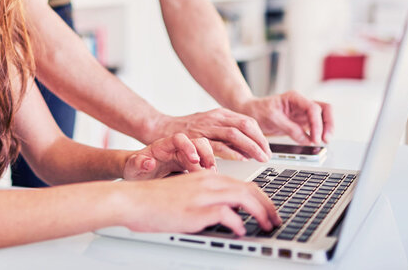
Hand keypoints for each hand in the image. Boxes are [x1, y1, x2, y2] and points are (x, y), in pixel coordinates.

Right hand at [122, 171, 280, 234]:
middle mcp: (207, 182)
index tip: (269, 209)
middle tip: (275, 219)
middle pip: (249, 189)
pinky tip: (240, 230)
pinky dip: (238, 223)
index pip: (243, 183)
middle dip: (268, 205)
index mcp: (206, 177)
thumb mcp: (185, 193)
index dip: (261, 197)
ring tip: (267, 225)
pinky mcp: (195, 209)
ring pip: (244, 197)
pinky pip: (226, 214)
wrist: (132, 199)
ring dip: (260, 213)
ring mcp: (202, 195)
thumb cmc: (153, 200)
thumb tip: (225, 212)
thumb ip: (205, 198)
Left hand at [124, 133, 215, 179]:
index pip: (179, 139)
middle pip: (197, 143)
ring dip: (210, 162)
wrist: (136, 173)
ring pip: (203, 152)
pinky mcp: (188, 166)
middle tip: (210, 169)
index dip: (188, 146)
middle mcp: (176, 149)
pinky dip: (208, 170)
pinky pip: (203, 164)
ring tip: (213, 175)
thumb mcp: (132, 167)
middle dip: (206, 154)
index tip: (194, 159)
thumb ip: (138, 163)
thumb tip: (149, 162)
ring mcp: (184, 156)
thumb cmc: (134, 168)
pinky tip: (210, 180)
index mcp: (162, 146)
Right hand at [155, 108, 270, 161]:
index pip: (248, 121)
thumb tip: (249, 148)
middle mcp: (214, 118)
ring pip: (234, 133)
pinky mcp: (195, 137)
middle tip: (267, 155)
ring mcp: (205, 126)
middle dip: (259, 141)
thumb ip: (226, 135)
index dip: (260, 136)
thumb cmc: (187, 131)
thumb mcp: (209, 127)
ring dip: (249, 146)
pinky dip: (231, 152)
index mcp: (219, 114)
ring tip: (258, 158)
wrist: (159, 128)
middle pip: (244, 125)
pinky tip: (240, 159)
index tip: (267, 149)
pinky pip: (217, 144)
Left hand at [237, 91, 333, 144]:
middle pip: (325, 110)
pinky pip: (316, 127)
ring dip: (326, 129)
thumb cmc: (259, 110)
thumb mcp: (272, 118)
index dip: (317, 123)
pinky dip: (319, 134)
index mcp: (295, 98)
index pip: (313, 108)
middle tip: (325, 140)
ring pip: (324, 118)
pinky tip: (315, 142)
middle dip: (328, 124)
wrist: (251, 112)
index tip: (315, 137)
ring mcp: (303, 113)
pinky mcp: (302, 122)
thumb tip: (306, 139)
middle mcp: (302, 104)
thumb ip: (290, 128)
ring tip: (322, 142)